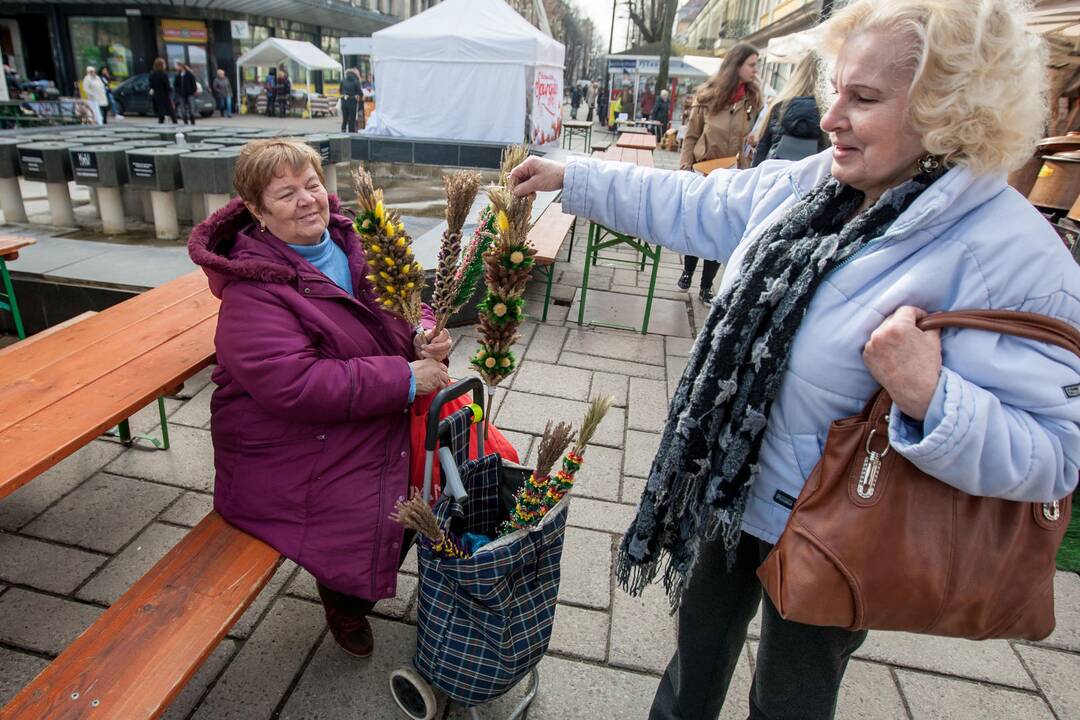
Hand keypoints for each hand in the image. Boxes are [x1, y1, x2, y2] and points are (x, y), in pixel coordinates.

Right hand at [410, 358, 449, 396]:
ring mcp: (437, 378)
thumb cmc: (410, 371)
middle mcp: (437, 370)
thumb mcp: (420, 363)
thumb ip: (428, 366)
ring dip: (440, 386)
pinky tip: (429, 388)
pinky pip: (438, 389)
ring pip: (444, 384)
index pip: (444, 368)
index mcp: (434, 362)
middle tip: (439, 382)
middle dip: (443, 379)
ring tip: (434, 386)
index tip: (440, 375)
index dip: (442, 372)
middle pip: (446, 376)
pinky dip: (435, 390)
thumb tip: (430, 369)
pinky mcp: (435, 386)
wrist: (407, 378)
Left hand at [414, 327, 451, 361]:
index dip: (439, 338)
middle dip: (434, 347)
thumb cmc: (423, 339)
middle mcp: (447, 342)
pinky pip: (438, 358)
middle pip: (446, 345)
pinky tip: (425, 354)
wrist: (419, 347)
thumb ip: (430, 333)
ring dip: (430, 352)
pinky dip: (430, 357)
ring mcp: (445, 350)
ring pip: (441, 353)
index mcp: (444, 334)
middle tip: (425, 347)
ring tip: (423, 350)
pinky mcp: (442, 357)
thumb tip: (435, 328)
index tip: (432, 340)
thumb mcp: (424, 335)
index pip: (446, 334)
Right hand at [509, 157, 565, 197]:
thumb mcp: (536, 184)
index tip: (513, 194)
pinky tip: (534, 194)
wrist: (568, 177)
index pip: (514, 173)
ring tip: (531, 196)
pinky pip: (530, 182)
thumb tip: (513, 193)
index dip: (512, 184)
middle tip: (522, 197)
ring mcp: (535, 169)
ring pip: (524, 181)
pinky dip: (531, 188)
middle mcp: (530, 164)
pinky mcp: (539, 174)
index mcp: (528, 163)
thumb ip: (523, 188)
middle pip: (519, 177)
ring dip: (526, 189)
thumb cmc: (553, 177)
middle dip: (520, 188)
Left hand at [862, 306, 941, 420]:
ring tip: (903, 344)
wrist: (915, 391)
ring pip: (882, 331)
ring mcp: (871, 345)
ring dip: (892, 333)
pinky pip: (875, 343)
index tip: (923, 321)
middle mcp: (880, 333)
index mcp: (898, 326)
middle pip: (892, 319)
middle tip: (914, 332)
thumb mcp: (933, 340)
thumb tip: (934, 316)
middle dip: (904, 323)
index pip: (906, 310)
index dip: (918, 314)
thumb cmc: (926, 365)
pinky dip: (883, 345)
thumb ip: (931, 324)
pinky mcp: (866, 356)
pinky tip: (893, 353)